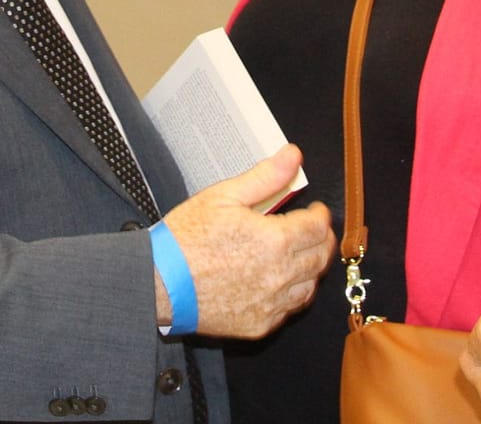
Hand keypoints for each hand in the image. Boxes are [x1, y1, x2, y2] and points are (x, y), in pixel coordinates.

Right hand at [158, 145, 334, 337]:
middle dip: (321, 239)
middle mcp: (279, 275)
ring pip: (310, 286)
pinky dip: (291, 293)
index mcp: (274, 240)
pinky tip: (278, 280)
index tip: (316, 210)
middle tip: (312, 230)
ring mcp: (270, 304)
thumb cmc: (185, 239)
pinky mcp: (259, 324)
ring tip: (297, 254)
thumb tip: (293, 155)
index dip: (321, 215)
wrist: (159, 284)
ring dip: (310, 268)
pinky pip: (289, 309)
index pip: (318, 228)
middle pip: (320, 257)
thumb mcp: (224, 196)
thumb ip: (265, 177)